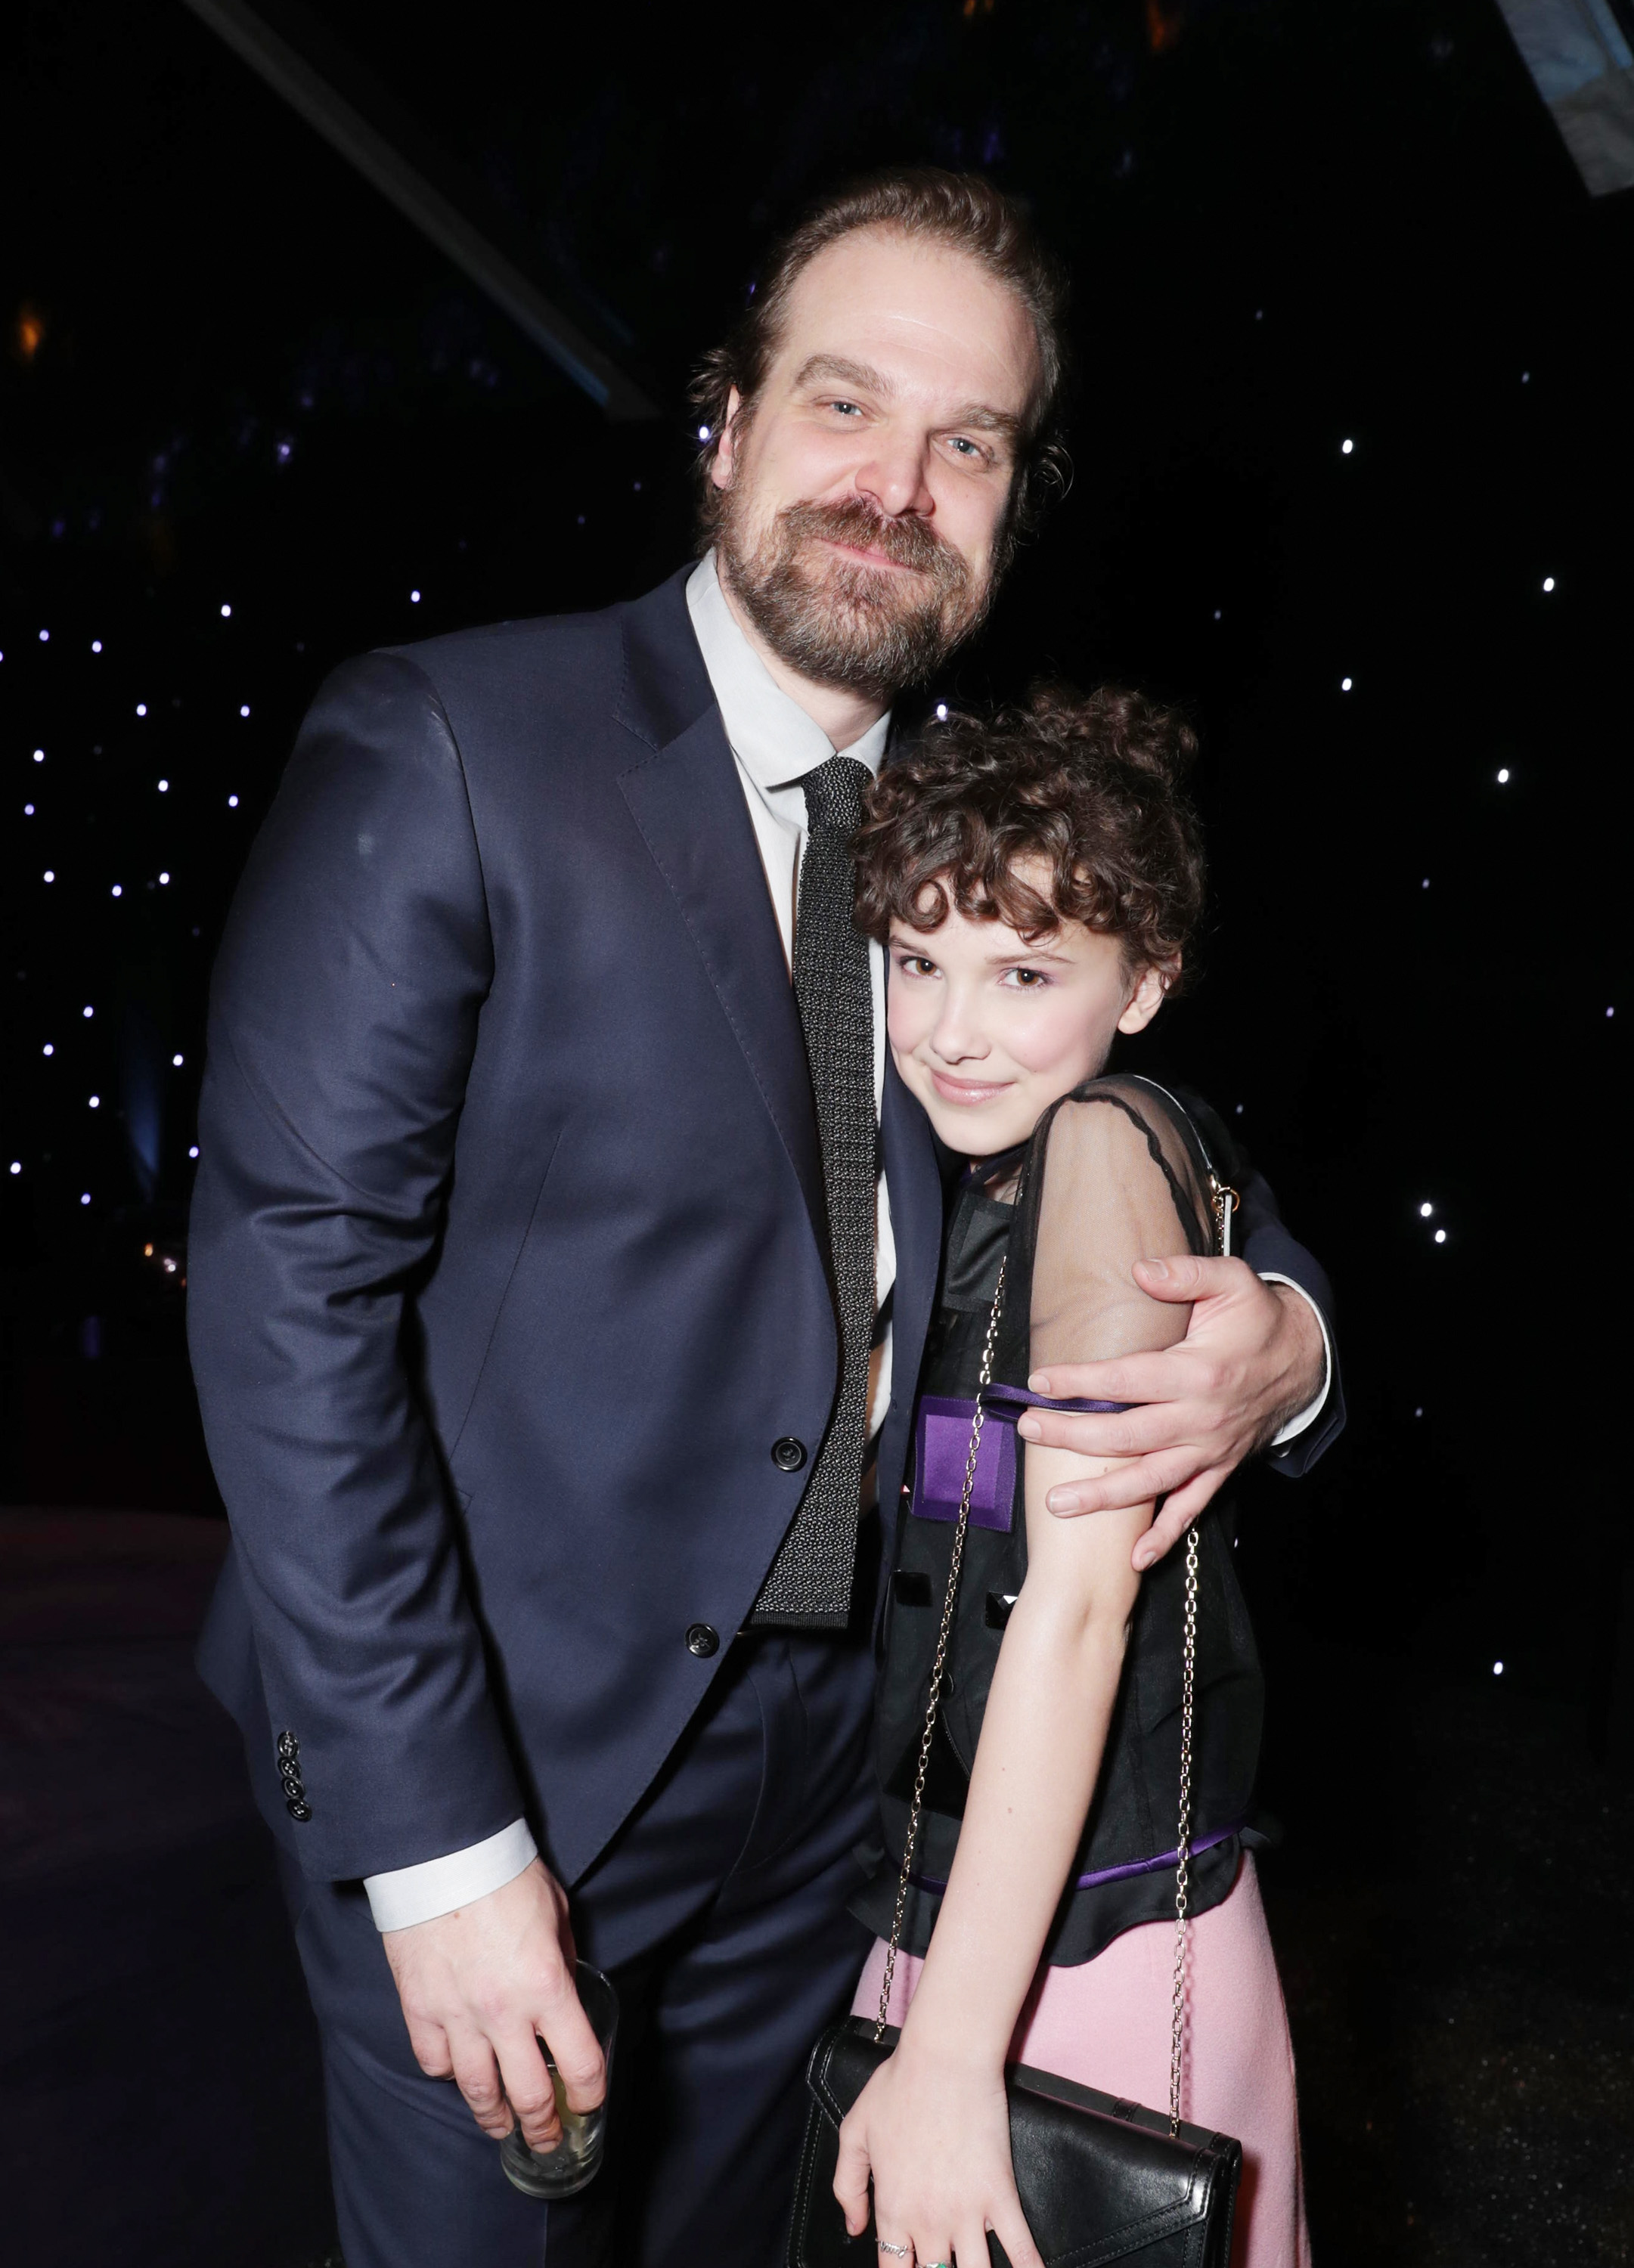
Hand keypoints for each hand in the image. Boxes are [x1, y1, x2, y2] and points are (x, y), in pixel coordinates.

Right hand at [382, 1857, 605, 2152]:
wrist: (441, 1854)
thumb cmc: (505, 1875)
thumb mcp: (556, 1913)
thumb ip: (564, 1961)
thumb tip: (565, 1993)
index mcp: (547, 1986)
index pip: (580, 2064)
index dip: (589, 2094)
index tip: (588, 2103)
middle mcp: (504, 2012)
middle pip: (528, 2095)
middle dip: (543, 2125)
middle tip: (547, 2138)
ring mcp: (457, 2015)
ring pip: (478, 2091)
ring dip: (495, 2117)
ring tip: (503, 2127)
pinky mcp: (419, 2009)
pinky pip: (435, 2062)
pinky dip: (449, 2073)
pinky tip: (460, 2072)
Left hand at [833, 2041, 1042, 2267]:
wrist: (943, 2059)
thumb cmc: (897, 2087)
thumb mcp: (855, 2132)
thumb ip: (848, 2185)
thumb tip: (855, 2227)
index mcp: (893, 2209)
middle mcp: (929, 2222)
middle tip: (941, 2266)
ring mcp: (967, 2213)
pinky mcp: (1001, 2196)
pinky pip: (1020, 2247)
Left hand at [1018, 1257, 1324, 1567]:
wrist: (1303, 1359)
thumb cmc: (1257, 1317)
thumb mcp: (1231, 1281)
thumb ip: (1185, 1273)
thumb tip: (1140, 1270)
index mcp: (1198, 1371)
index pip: (1127, 1379)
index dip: (1082, 1380)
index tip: (1041, 1381)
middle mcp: (1201, 1418)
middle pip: (1127, 1435)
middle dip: (1074, 1436)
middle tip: (1029, 1431)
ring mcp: (1210, 1449)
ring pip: (1151, 1480)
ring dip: (1103, 1496)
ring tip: (1057, 1504)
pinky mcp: (1219, 1468)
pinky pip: (1191, 1508)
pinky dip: (1165, 1535)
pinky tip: (1134, 1557)